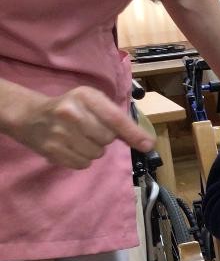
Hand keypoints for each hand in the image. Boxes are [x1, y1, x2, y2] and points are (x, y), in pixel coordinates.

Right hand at [8, 86, 154, 169]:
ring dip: (94, 149)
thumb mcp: (93, 102)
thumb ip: (117, 118)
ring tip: (80, 138)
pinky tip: (72, 147)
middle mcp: (71, 113)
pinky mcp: (52, 151)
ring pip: (96, 154)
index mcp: (85, 96)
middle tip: (91, 130)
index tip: (147, 145)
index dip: (133, 133)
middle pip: (107, 139)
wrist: (31, 116)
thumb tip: (145, 142)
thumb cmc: (70, 107)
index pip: (115, 118)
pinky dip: (82, 159)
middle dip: (104, 138)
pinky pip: (83, 164)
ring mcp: (60, 133)